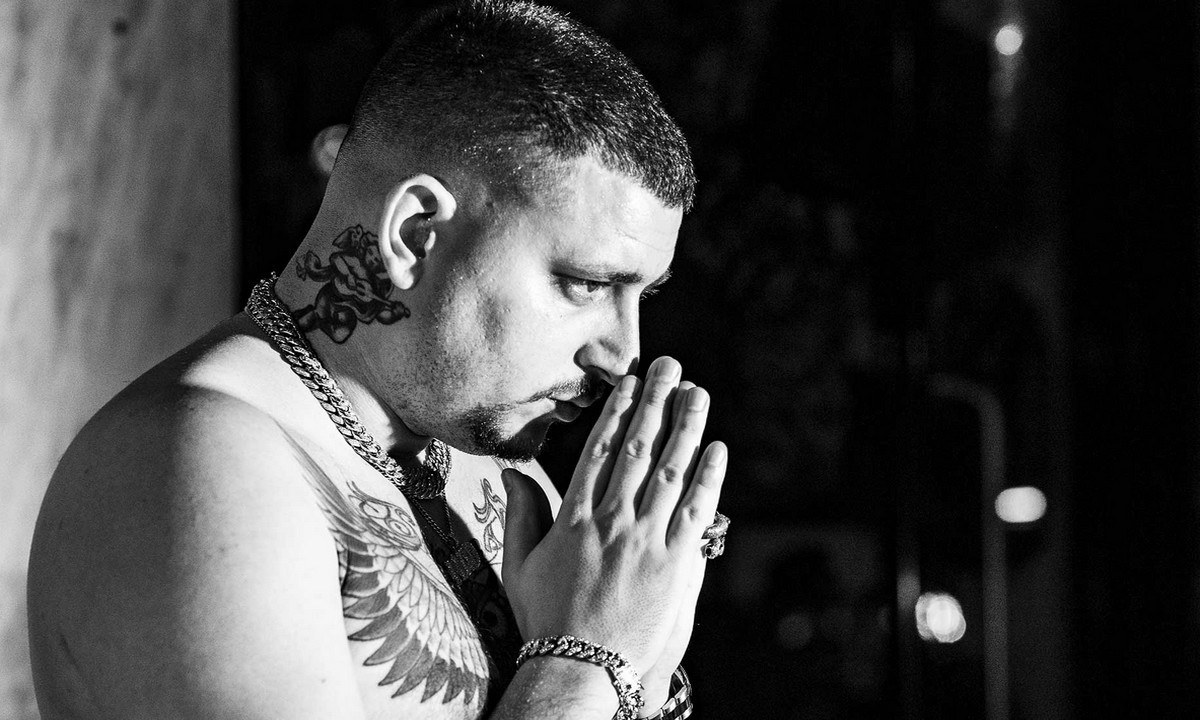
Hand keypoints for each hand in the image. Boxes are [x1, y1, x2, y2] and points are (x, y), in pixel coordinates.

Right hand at [501, 357, 726, 675]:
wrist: (577, 668)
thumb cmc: (545, 618)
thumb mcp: (519, 564)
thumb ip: (521, 515)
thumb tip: (513, 473)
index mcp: (573, 517)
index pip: (599, 451)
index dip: (617, 411)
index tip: (630, 382)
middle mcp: (610, 520)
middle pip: (637, 448)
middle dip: (654, 402)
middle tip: (669, 366)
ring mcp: (644, 541)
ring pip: (669, 471)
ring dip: (686, 428)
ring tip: (698, 393)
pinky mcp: (674, 564)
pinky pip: (694, 511)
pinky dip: (707, 478)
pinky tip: (717, 449)